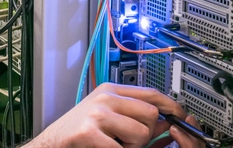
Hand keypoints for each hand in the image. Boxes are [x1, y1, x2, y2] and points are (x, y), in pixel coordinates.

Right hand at [29, 83, 204, 147]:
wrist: (49, 143)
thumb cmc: (78, 133)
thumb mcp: (107, 119)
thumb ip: (135, 118)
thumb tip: (168, 123)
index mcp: (111, 90)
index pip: (152, 92)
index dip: (172, 106)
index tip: (182, 117)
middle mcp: (106, 97)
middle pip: (151, 112)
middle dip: (148, 134)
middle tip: (131, 142)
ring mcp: (97, 113)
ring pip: (141, 132)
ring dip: (133, 147)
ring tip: (116, 146)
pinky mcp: (89, 132)